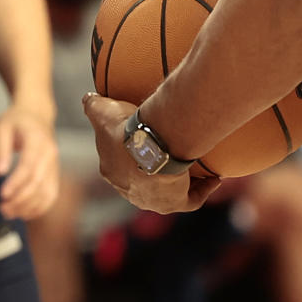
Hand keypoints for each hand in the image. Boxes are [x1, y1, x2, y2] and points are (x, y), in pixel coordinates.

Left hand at [0, 106, 60, 220]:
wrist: (36, 115)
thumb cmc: (16, 121)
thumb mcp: (1, 127)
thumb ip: (0, 148)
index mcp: (37, 140)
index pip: (29, 166)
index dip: (16, 183)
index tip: (2, 195)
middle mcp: (50, 154)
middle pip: (38, 182)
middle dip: (20, 199)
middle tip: (1, 208)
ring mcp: (54, 165)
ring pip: (46, 192)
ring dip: (28, 207)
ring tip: (8, 212)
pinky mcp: (54, 174)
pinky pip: (51, 195)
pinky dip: (39, 208)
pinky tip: (23, 212)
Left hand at [82, 93, 220, 214]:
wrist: (149, 149)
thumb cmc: (124, 130)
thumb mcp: (102, 111)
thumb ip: (92, 105)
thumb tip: (88, 98)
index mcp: (112, 171)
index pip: (118, 163)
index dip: (128, 153)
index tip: (142, 142)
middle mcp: (130, 190)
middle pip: (143, 180)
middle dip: (154, 170)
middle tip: (170, 153)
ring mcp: (151, 200)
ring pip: (167, 192)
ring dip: (180, 181)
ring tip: (194, 167)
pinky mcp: (173, 203)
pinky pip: (190, 200)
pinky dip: (202, 190)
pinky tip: (213, 178)